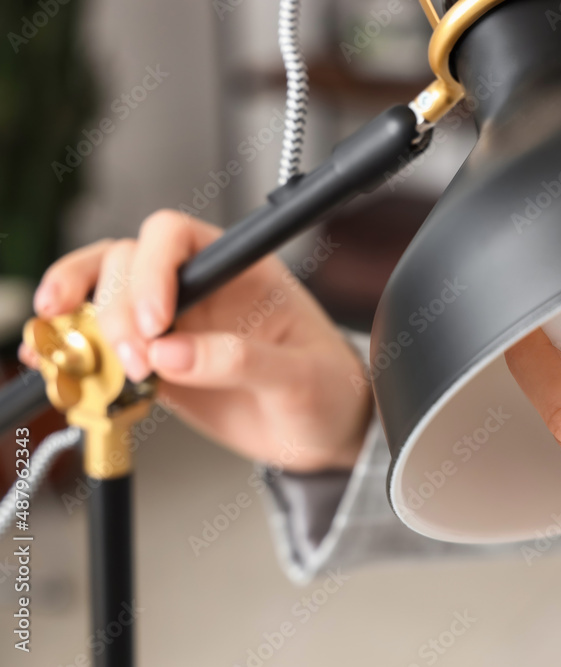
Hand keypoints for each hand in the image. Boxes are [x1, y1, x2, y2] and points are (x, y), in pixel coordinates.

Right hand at [21, 210, 370, 472]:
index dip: (152, 269)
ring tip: (80, 358)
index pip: (175, 236)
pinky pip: (100, 346)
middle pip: (125, 265)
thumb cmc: (328, 391)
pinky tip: (51, 359)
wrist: (325, 433)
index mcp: (242, 270)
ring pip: (100, 296)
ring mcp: (174, 323)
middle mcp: (201, 288)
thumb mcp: (301, 378)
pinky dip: (70, 349)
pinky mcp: (156, 362)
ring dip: (81, 323)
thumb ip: (242, 360)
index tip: (156, 322)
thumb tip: (172, 354)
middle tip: (137, 362)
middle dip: (116, 311)